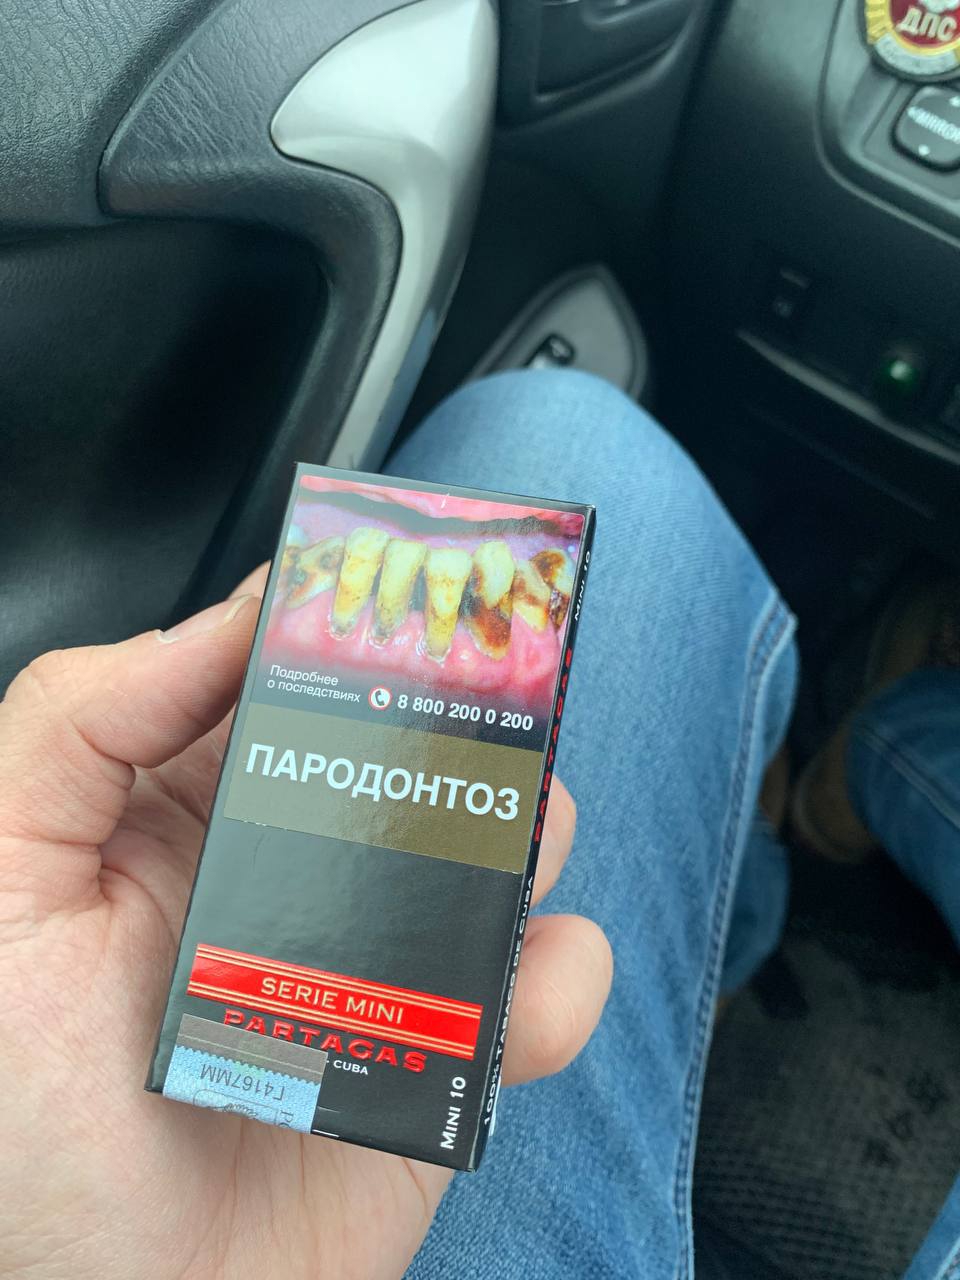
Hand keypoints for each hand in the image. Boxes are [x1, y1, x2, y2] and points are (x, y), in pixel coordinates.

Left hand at [0, 567, 611, 1279]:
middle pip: (409, 752)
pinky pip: (534, 992)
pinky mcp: (436, 1054)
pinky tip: (519, 999)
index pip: (282, 683)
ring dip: (526, 829)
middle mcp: (290, 872)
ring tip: (508, 845)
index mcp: (184, 813)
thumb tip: (222, 623)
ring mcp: (373, 962)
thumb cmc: (13, 1131)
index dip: (347, 628)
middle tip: (494, 701)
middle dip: (463, 718)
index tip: (408, 586)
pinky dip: (557, 982)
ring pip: (492, 849)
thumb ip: (78, 724)